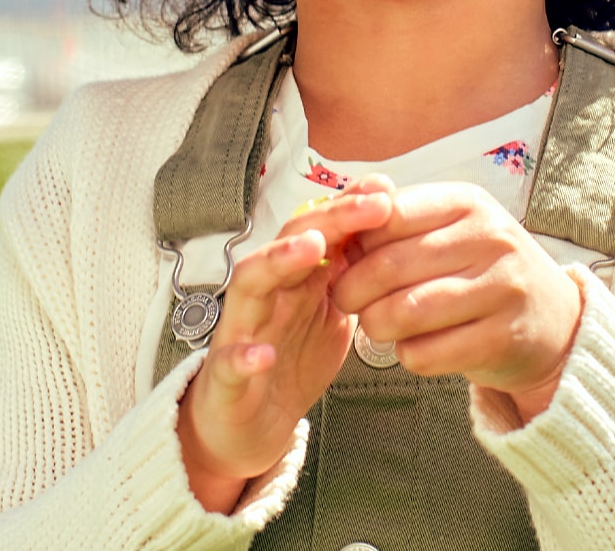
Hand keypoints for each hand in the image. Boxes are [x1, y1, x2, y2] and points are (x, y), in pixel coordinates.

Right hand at [176, 177, 394, 510]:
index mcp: (294, 279)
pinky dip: (244, 357)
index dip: (348, 207)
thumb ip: (351, 277)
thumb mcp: (331, 313)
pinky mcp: (226, 378)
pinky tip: (263, 356)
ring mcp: (242, 330)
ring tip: (311, 247)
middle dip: (328, 220)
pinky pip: (229, 363)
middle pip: (289, 244)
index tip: (385, 189)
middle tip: (371, 206)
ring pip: (249, 283)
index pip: (318, 230)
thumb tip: (388, 234)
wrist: (249, 424)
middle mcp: (266, 294)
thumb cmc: (290, 359)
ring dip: (277, 261)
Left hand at [331, 182, 584, 421]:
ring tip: (376, 324)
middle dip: (352, 289)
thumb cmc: (483, 270)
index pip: (389, 215)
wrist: (553, 319)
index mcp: (468, 203)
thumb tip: (337, 228)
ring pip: (405, 312)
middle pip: (390, 266)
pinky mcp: (503, 339)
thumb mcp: (452, 229)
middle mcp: (490, 240)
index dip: (353, 240)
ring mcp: (501, 290)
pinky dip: (406, 355)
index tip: (339, 259)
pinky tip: (413, 346)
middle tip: (345, 299)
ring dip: (375, 325)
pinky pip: (427, 353)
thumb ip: (398, 222)